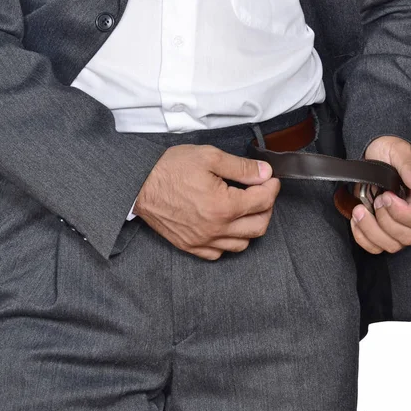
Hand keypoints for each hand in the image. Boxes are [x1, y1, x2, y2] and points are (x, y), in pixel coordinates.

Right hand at [133, 144, 280, 260]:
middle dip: (267, 207)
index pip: (263, 201)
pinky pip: (219, 253)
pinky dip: (230, 242)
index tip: (269, 179)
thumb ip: (241, 167)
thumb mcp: (209, 157)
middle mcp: (216, 229)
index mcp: (223, 206)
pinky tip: (227, 226)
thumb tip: (264, 173)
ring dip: (251, 226)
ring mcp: (203, 241)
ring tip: (246, 209)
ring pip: (243, 243)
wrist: (139, 184)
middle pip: (259, 226)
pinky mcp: (191, 246)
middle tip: (262, 193)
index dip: (272, 187)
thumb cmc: (170, 169)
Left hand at [349, 136, 410, 253]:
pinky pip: (375, 246)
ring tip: (360, 209)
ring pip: (391, 245)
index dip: (401, 213)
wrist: (376, 151)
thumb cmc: (391, 151)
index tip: (386, 197)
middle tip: (375, 200)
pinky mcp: (382, 229)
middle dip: (384, 221)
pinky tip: (356, 220)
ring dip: (370, 230)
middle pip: (406, 237)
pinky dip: (362, 237)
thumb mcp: (400, 152)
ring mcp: (399, 224)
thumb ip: (410, 168)